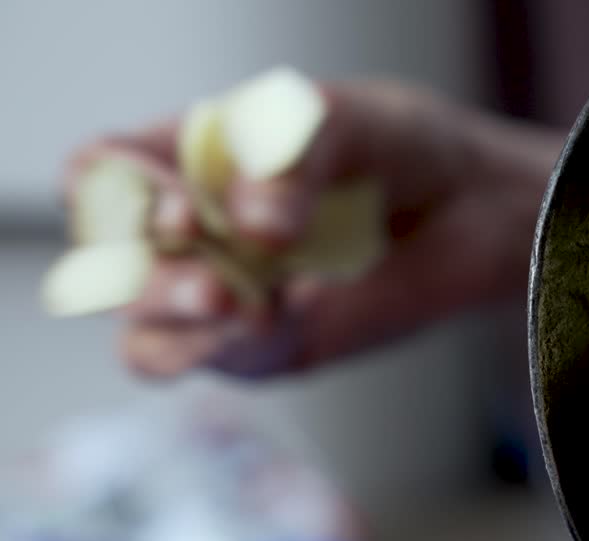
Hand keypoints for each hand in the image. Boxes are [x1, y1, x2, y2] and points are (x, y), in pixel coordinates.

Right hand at [64, 79, 554, 378]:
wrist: (477, 209)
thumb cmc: (402, 148)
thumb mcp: (344, 121)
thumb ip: (289, 159)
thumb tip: (252, 230)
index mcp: (186, 161)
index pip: (102, 178)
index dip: (123, 198)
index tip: (188, 209)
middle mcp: (192, 233)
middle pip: (110, 266)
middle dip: (148, 273)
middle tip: (212, 264)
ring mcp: (224, 297)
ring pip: (144, 334)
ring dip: (176, 321)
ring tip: (244, 303)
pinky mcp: (266, 348)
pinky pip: (210, 362)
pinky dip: (224, 349)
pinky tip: (275, 318)